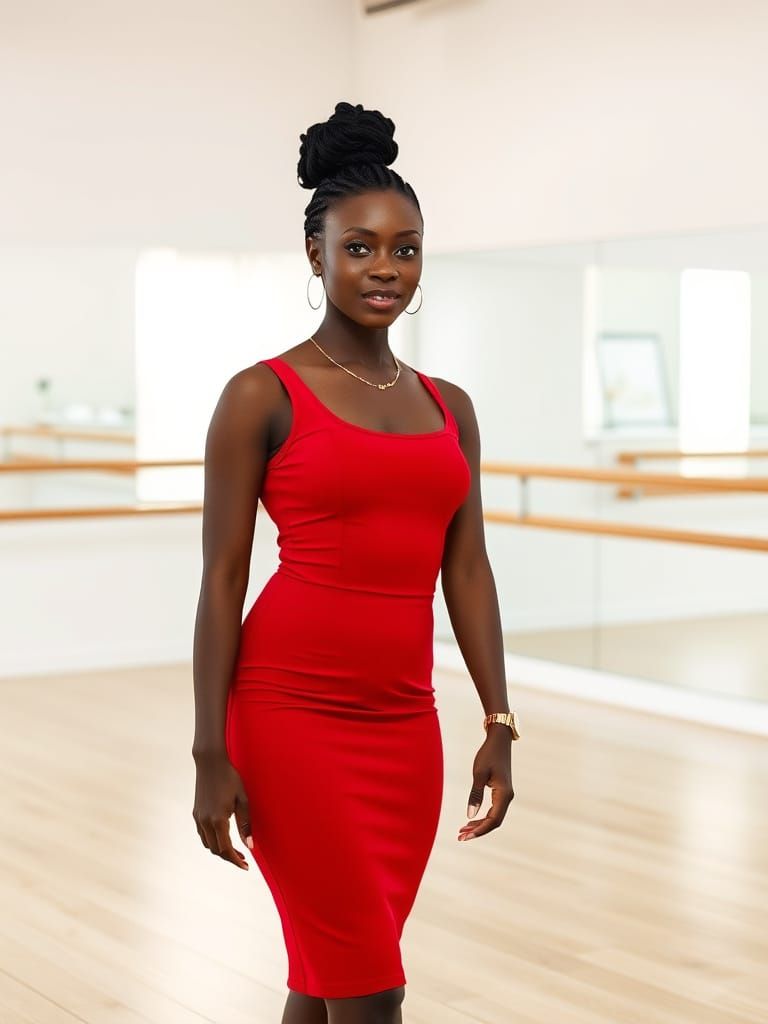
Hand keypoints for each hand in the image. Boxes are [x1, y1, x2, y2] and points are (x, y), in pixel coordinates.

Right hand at [192, 751, 252, 869]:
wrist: (210, 763)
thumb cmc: (230, 778)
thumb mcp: (243, 800)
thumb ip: (245, 824)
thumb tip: (250, 846)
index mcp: (218, 820)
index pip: (226, 849)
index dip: (236, 860)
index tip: (246, 866)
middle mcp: (205, 821)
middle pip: (216, 850)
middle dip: (229, 857)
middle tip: (243, 859)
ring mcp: (198, 818)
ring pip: (207, 844)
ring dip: (220, 850)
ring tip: (234, 850)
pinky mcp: (196, 813)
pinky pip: (203, 834)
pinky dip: (212, 841)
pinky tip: (222, 838)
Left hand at [458, 727, 513, 841]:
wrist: (499, 740)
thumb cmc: (488, 754)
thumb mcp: (479, 773)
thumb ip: (475, 795)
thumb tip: (470, 815)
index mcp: (504, 794)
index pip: (493, 820)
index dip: (479, 830)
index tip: (465, 836)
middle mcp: (507, 797)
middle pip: (494, 822)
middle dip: (478, 831)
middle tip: (460, 837)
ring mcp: (505, 795)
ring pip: (494, 817)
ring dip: (479, 825)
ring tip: (463, 830)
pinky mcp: (502, 792)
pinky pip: (493, 810)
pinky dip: (483, 816)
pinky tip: (471, 819)